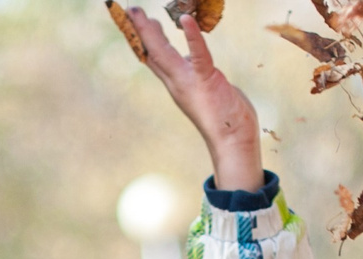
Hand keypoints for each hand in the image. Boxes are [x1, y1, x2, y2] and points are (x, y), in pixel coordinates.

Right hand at [119, 7, 264, 192]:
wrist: (232, 141)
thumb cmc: (225, 116)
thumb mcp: (205, 87)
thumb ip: (196, 71)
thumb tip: (189, 57)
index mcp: (177, 83)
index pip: (155, 57)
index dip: (143, 39)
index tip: (136, 22)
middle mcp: (177, 82)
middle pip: (153, 52)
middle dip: (140, 30)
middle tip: (130, 9)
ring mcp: (189, 82)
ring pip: (165, 53)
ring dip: (151, 32)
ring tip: (141, 14)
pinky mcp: (207, 80)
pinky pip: (198, 55)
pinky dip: (191, 37)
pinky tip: (185, 20)